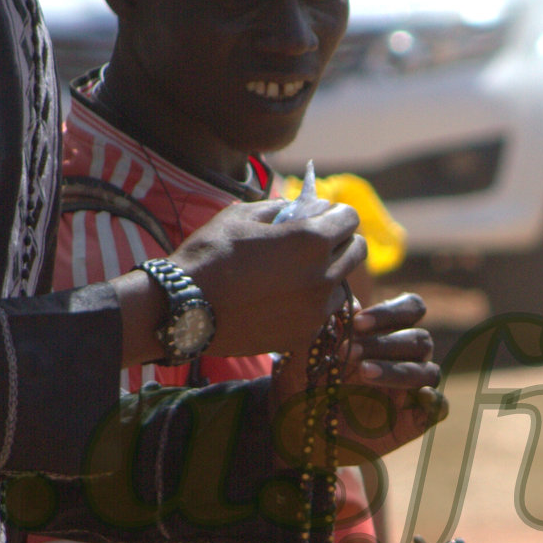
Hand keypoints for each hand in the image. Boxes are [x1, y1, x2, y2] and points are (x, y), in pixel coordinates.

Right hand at [172, 198, 368, 357]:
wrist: (185, 309)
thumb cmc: (210, 255)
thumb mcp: (243, 215)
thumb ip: (282, 208)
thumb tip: (305, 208)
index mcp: (311, 239)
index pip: (350, 218)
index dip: (335, 213)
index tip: (319, 216)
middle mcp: (323, 275)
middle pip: (357, 251)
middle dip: (341, 241)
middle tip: (316, 243)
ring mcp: (316, 309)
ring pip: (344, 285)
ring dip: (330, 276)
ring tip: (299, 275)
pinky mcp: (304, 334)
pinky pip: (324, 314)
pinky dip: (314, 305)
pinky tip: (288, 300)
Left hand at [273, 293, 445, 466]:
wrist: (295, 432)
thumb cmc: (302, 384)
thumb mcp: (305, 354)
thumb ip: (326, 326)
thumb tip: (351, 303)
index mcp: (383, 334)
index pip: (411, 309)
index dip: (391, 312)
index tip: (357, 322)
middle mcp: (402, 359)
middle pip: (420, 340)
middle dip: (385, 344)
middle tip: (350, 353)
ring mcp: (409, 390)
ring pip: (429, 372)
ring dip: (399, 370)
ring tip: (364, 373)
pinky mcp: (412, 421)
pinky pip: (439, 408)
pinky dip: (435, 402)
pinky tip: (419, 398)